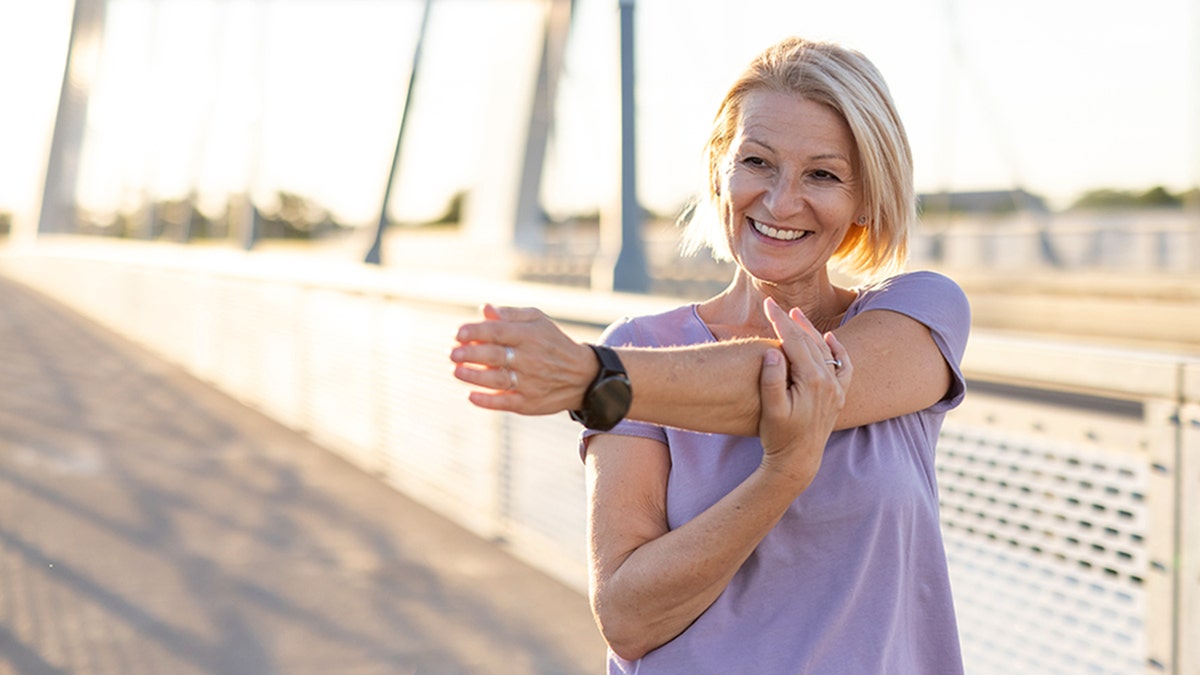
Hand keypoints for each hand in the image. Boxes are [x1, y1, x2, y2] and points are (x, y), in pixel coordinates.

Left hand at [450, 304, 596, 414]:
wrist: (582, 376)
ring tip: (456, 371)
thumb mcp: (537, 321)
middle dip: (471, 354)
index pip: (498, 332)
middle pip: (495, 356)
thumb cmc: (552, 342)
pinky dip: (488, 401)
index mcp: (529, 336)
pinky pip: (506, 403)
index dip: (476, 332)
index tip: (458, 333)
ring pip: (498, 380)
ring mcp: (529, 383)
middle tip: (452, 353)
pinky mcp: (529, 403)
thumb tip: (484, 309)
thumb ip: (510, 315)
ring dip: (474, 376)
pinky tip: (471, 396)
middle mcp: (530, 359)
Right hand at [756, 298, 851, 489]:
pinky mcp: (839, 395)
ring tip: (795, 315)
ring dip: (811, 331)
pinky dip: (838, 350)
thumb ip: (772, 381)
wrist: (799, 460)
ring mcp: (837, 388)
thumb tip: (774, 351)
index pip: (795, 342)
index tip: (768, 304)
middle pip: (810, 342)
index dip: (780, 321)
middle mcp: (830, 381)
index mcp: (813, 381)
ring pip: (825, 350)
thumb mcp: (771, 410)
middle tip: (775, 305)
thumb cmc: (779, 436)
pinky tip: (830, 338)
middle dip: (792, 322)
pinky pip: (844, 366)